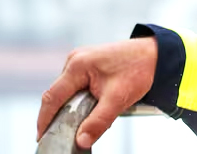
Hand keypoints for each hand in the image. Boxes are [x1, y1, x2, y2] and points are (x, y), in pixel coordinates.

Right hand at [36, 36, 157, 148]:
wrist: (154, 55)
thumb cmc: (137, 71)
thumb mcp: (117, 100)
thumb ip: (98, 122)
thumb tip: (81, 141)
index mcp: (77, 65)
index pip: (52, 96)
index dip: (44, 119)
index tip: (42, 137)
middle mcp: (74, 60)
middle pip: (57, 94)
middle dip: (58, 116)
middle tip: (61, 136)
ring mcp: (80, 60)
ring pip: (67, 91)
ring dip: (71, 108)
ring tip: (79, 124)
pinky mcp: (87, 64)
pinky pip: (76, 85)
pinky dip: (79, 100)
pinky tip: (89, 109)